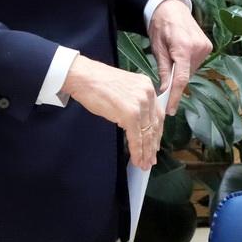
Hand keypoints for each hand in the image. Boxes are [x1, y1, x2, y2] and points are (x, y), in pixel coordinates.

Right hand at [62, 55, 161, 169]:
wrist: (84, 78)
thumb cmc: (98, 83)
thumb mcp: (124, 89)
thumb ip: (134, 103)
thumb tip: (135, 123)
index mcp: (147, 86)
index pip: (157, 113)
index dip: (157, 131)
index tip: (155, 143)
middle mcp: (147, 93)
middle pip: (155, 124)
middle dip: (153, 144)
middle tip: (152, 158)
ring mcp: (140, 104)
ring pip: (147, 133)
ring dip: (146, 151)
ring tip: (145, 164)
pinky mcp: (130, 114)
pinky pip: (136, 137)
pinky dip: (137, 151)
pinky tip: (137, 160)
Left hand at [149, 0, 211, 114]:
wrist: (171, 7)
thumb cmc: (160, 26)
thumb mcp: (157, 49)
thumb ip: (163, 70)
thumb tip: (165, 91)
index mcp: (183, 48)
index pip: (181, 79)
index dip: (175, 96)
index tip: (170, 110)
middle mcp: (199, 48)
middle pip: (186, 75)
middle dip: (175, 81)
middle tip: (164, 79)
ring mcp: (205, 47)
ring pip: (191, 70)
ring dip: (182, 71)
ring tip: (172, 57)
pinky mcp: (208, 46)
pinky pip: (196, 62)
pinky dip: (187, 64)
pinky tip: (180, 54)